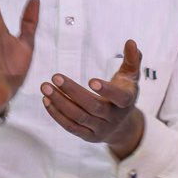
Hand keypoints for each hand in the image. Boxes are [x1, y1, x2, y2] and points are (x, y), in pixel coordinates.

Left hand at [41, 39, 143, 158]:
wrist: (122, 126)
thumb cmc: (124, 93)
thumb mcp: (131, 77)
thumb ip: (132, 59)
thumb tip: (131, 41)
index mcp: (126, 101)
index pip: (119, 97)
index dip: (106, 90)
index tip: (91, 80)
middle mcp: (114, 117)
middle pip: (92, 107)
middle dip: (73, 92)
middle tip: (55, 77)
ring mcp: (101, 129)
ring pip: (79, 117)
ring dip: (60, 102)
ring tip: (45, 87)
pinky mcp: (88, 136)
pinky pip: (71, 127)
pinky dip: (57, 115)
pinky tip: (46, 100)